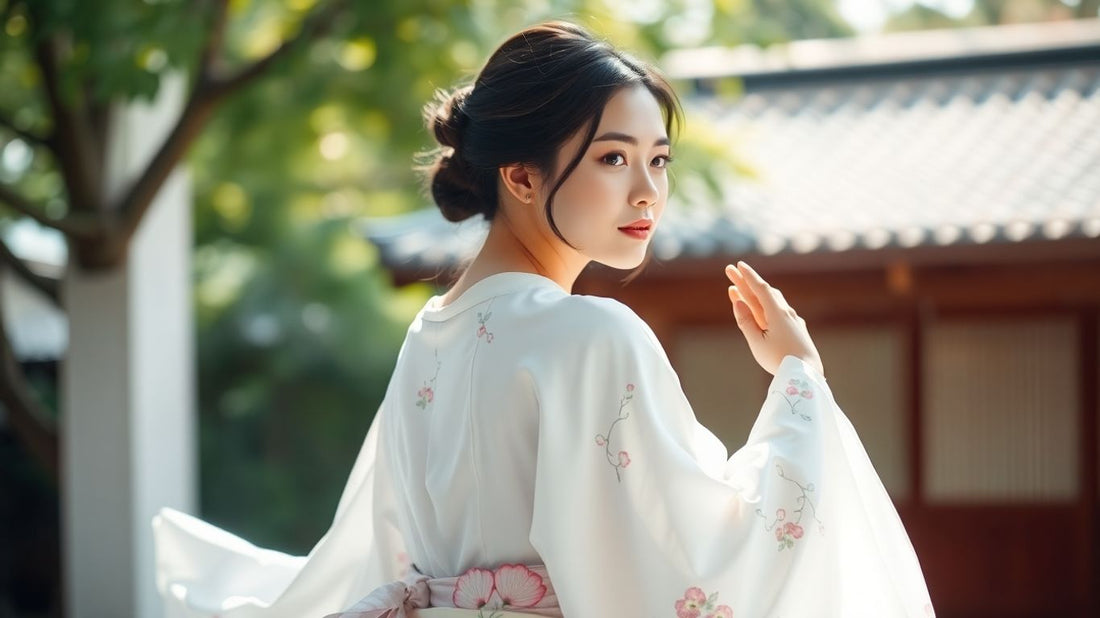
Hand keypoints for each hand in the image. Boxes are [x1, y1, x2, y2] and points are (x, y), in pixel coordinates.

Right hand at [725, 261, 823, 376]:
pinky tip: (765, 309)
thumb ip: (746, 321)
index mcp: (776, 313)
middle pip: (764, 292)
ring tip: (743, 289)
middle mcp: (786, 312)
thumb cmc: (779, 360)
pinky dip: (767, 306)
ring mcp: (793, 320)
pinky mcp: (797, 329)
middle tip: (730, 271)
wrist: (807, 374)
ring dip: (757, 294)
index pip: (760, 288)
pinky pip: (779, 311)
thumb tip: (737, 301)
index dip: (748, 276)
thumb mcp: (757, 343)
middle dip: (746, 282)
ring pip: (773, 300)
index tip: (738, 265)